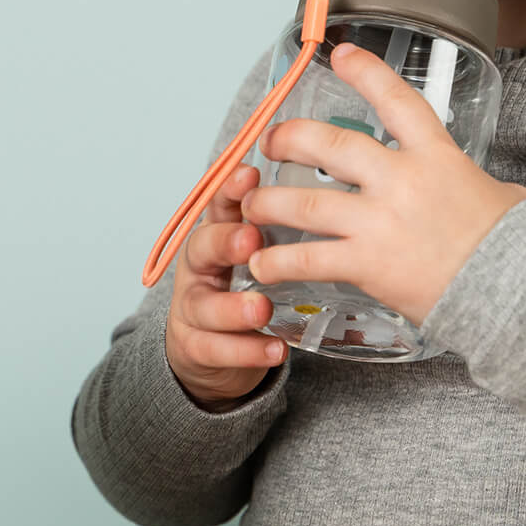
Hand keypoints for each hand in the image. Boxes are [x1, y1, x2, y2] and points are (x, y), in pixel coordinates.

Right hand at [165, 163, 285, 411]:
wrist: (209, 346)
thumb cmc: (243, 285)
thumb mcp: (257, 250)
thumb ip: (282, 225)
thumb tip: (333, 196)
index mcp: (218, 234)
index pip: (220, 204)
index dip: (230, 188)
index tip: (250, 175)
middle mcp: (200, 265)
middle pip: (202, 246)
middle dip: (226, 241)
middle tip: (251, 239)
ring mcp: (192, 306)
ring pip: (204, 304)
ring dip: (234, 306)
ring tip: (263, 308)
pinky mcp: (194, 345)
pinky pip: (214, 349)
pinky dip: (245, 351)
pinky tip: (273, 349)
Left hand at [242, 42, 525, 325]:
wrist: (517, 296)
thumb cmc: (511, 247)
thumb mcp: (500, 193)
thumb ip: (464, 180)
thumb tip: (461, 179)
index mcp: (437, 156)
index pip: (397, 100)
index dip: (365, 72)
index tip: (340, 54)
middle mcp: (402, 181)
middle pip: (330, 143)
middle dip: (290, 139)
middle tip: (272, 142)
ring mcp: (380, 222)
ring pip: (304, 202)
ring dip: (268, 203)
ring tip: (250, 206)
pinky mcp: (367, 264)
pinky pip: (307, 259)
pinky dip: (276, 262)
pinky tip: (260, 265)